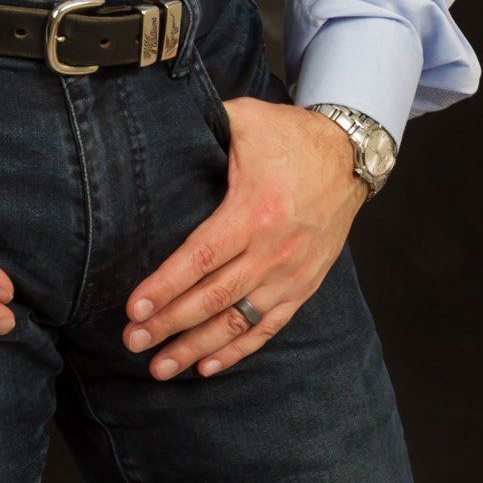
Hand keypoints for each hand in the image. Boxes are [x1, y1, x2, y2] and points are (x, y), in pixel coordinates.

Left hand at [122, 95, 368, 380]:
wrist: (350, 157)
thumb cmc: (291, 136)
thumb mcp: (247, 119)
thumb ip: (205, 121)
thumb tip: (159, 115)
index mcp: (255, 211)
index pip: (202, 258)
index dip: (166, 286)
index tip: (134, 307)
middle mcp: (273, 251)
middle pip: (213, 298)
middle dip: (169, 324)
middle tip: (132, 341)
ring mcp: (290, 275)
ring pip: (238, 322)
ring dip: (196, 348)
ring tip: (160, 367)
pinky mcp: (303, 287)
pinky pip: (268, 327)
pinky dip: (238, 351)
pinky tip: (207, 366)